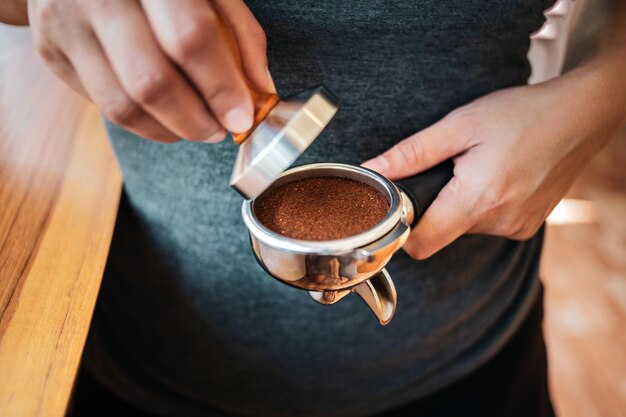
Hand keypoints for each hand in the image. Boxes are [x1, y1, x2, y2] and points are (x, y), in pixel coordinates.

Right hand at [29, 0, 274, 142]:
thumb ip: (241, 36)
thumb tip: (259, 92)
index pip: (190, 38)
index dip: (220, 86)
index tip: (242, 118)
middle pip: (151, 81)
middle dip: (195, 120)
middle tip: (219, 130)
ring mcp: (68, 24)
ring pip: (122, 105)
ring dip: (170, 130)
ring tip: (197, 127)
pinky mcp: (52, 51)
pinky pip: (104, 107)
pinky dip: (144, 124)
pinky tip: (166, 116)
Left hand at [363, 75, 619, 259]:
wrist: (581, 115)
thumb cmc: (520, 114)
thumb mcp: (459, 125)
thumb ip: (411, 153)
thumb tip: (372, 170)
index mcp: (477, 200)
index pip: (420, 244)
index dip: (402, 228)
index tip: (399, 205)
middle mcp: (498, 223)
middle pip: (441, 233)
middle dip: (434, 207)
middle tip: (446, 170)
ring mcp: (516, 228)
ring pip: (464, 228)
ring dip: (460, 204)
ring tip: (476, 168)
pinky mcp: (527, 226)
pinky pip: (488, 224)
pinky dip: (482, 206)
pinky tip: (495, 177)